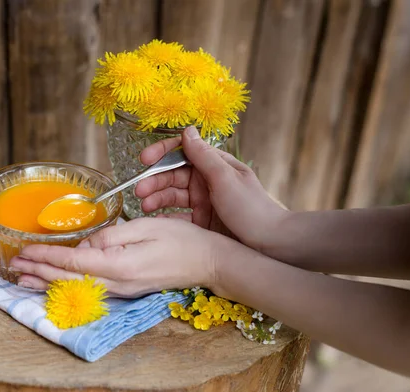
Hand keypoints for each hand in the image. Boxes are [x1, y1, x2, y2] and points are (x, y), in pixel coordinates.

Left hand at [9, 218, 237, 297]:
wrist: (207, 261)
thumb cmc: (181, 239)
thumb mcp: (146, 227)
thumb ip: (111, 236)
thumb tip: (86, 245)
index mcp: (120, 265)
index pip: (73, 261)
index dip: (46, 256)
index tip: (24, 251)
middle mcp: (117, 283)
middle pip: (69, 279)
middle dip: (39, 271)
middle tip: (13, 266)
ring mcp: (122, 290)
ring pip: (76, 287)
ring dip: (48, 282)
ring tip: (23, 280)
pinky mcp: (126, 289)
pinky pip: (89, 289)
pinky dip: (67, 285)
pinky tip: (56, 284)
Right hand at [135, 126, 288, 253]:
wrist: (270, 244)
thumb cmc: (251, 208)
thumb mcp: (225, 178)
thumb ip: (204, 156)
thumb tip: (187, 130)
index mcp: (214, 165)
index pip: (183, 151)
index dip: (162, 153)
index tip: (144, 160)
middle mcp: (207, 181)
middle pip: (173, 175)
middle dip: (154, 180)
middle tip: (139, 191)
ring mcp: (204, 201)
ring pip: (173, 196)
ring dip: (156, 199)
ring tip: (145, 207)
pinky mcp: (202, 222)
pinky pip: (178, 217)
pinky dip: (165, 218)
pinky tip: (155, 221)